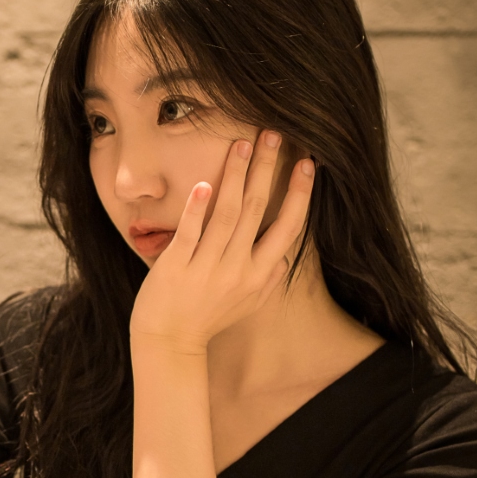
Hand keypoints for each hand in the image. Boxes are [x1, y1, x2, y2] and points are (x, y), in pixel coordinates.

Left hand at [129, 131, 314, 354]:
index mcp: (260, 275)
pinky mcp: (177, 267)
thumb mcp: (247, 305)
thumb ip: (269, 280)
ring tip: (242, 143)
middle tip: (273, 134)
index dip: (299, 193)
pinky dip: (198, 209)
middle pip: (257, 209)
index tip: (307, 162)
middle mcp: (238, 269)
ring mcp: (207, 268)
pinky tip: (205, 184)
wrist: (169, 343)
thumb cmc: (208, 320)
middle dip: (267, 168)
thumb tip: (285, 259)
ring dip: (236, 175)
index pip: (289, 227)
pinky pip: (190, 233)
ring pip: (227, 214)